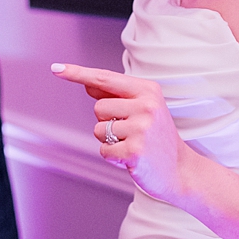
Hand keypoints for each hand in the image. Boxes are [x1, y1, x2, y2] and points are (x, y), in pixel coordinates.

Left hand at [51, 63, 192, 204]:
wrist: (181, 170)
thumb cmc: (158, 138)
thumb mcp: (143, 109)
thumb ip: (116, 95)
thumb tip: (88, 83)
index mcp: (148, 90)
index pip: (105, 78)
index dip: (78, 73)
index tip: (57, 69)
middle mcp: (146, 105)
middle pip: (99, 107)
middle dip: (108, 121)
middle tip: (132, 131)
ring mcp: (141, 128)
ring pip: (99, 129)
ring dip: (109, 141)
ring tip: (133, 144)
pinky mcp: (135, 151)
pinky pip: (103, 150)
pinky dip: (113, 156)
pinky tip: (131, 157)